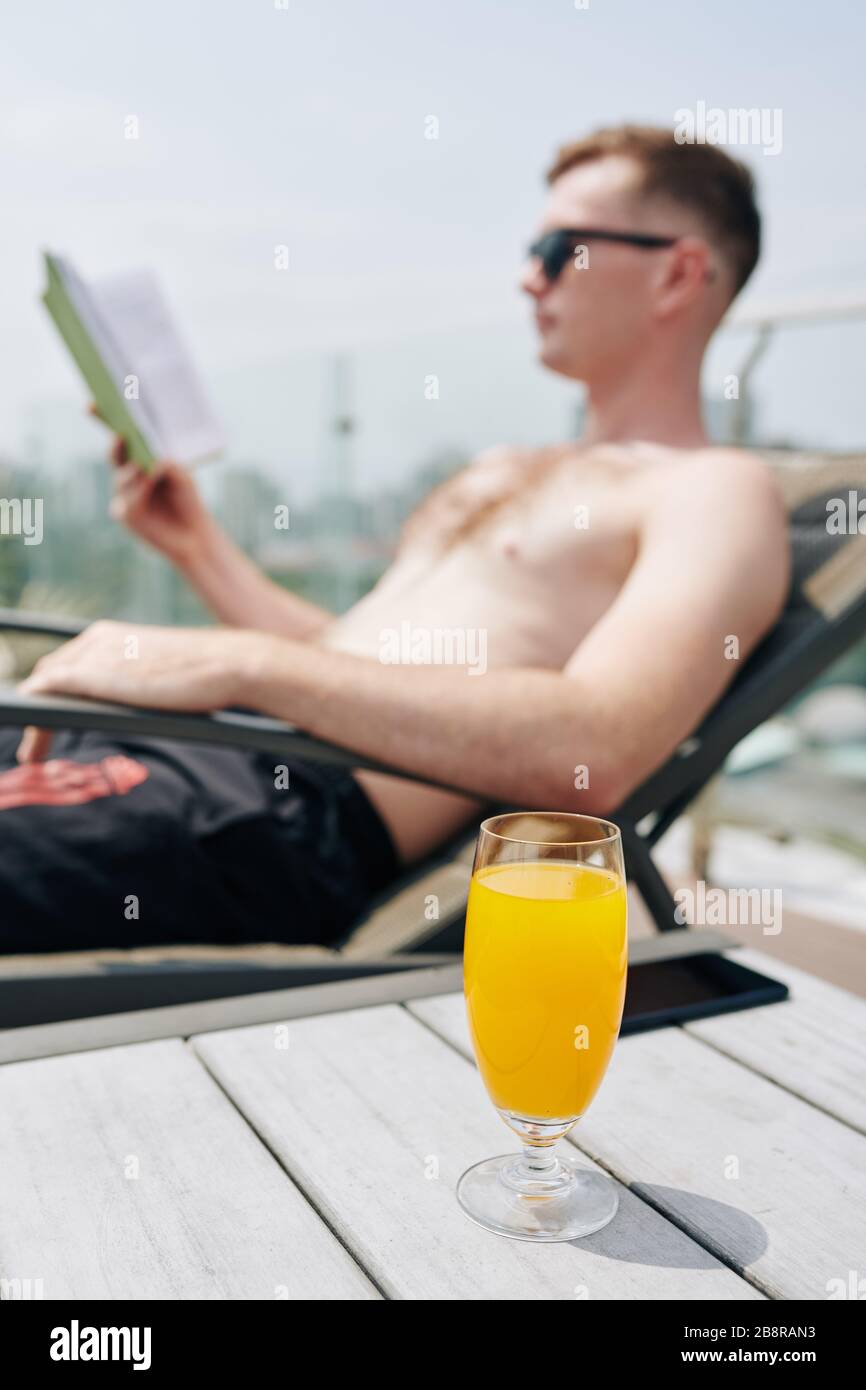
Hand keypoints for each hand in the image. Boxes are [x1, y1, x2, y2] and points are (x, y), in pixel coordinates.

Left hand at [16, 621, 265, 760]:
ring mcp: (92, 655)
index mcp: (112, 635)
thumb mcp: (163, 672)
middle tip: (35, 750)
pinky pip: (45, 694)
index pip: (66, 664)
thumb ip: (138, 680)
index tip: (52, 720)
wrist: (226, 663)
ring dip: (36, 722)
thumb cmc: (208, 673)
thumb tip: (139, 699)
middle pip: (49, 676)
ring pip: (43, 688)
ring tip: (33, 756)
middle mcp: (96, 639)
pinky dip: (34, 718)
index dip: (54, 693)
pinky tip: (34, 746)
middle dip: (40, 708)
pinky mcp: (93, 675)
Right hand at [93, 407, 213, 567]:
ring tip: (147, 464)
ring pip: (122, 477)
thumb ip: (167, 465)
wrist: (194, 534)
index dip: (104, 420)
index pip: (120, 438)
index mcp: (138, 460)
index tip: (94, 403)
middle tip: (123, 434)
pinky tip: (150, 481)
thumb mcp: (182, 477)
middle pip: (114, 455)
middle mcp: (126, 476)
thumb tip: (152, 461)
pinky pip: (129, 499)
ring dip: (134, 470)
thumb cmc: (187, 500)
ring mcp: (123, 495)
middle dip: (116, 444)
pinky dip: (141, 489)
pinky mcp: (125, 515)